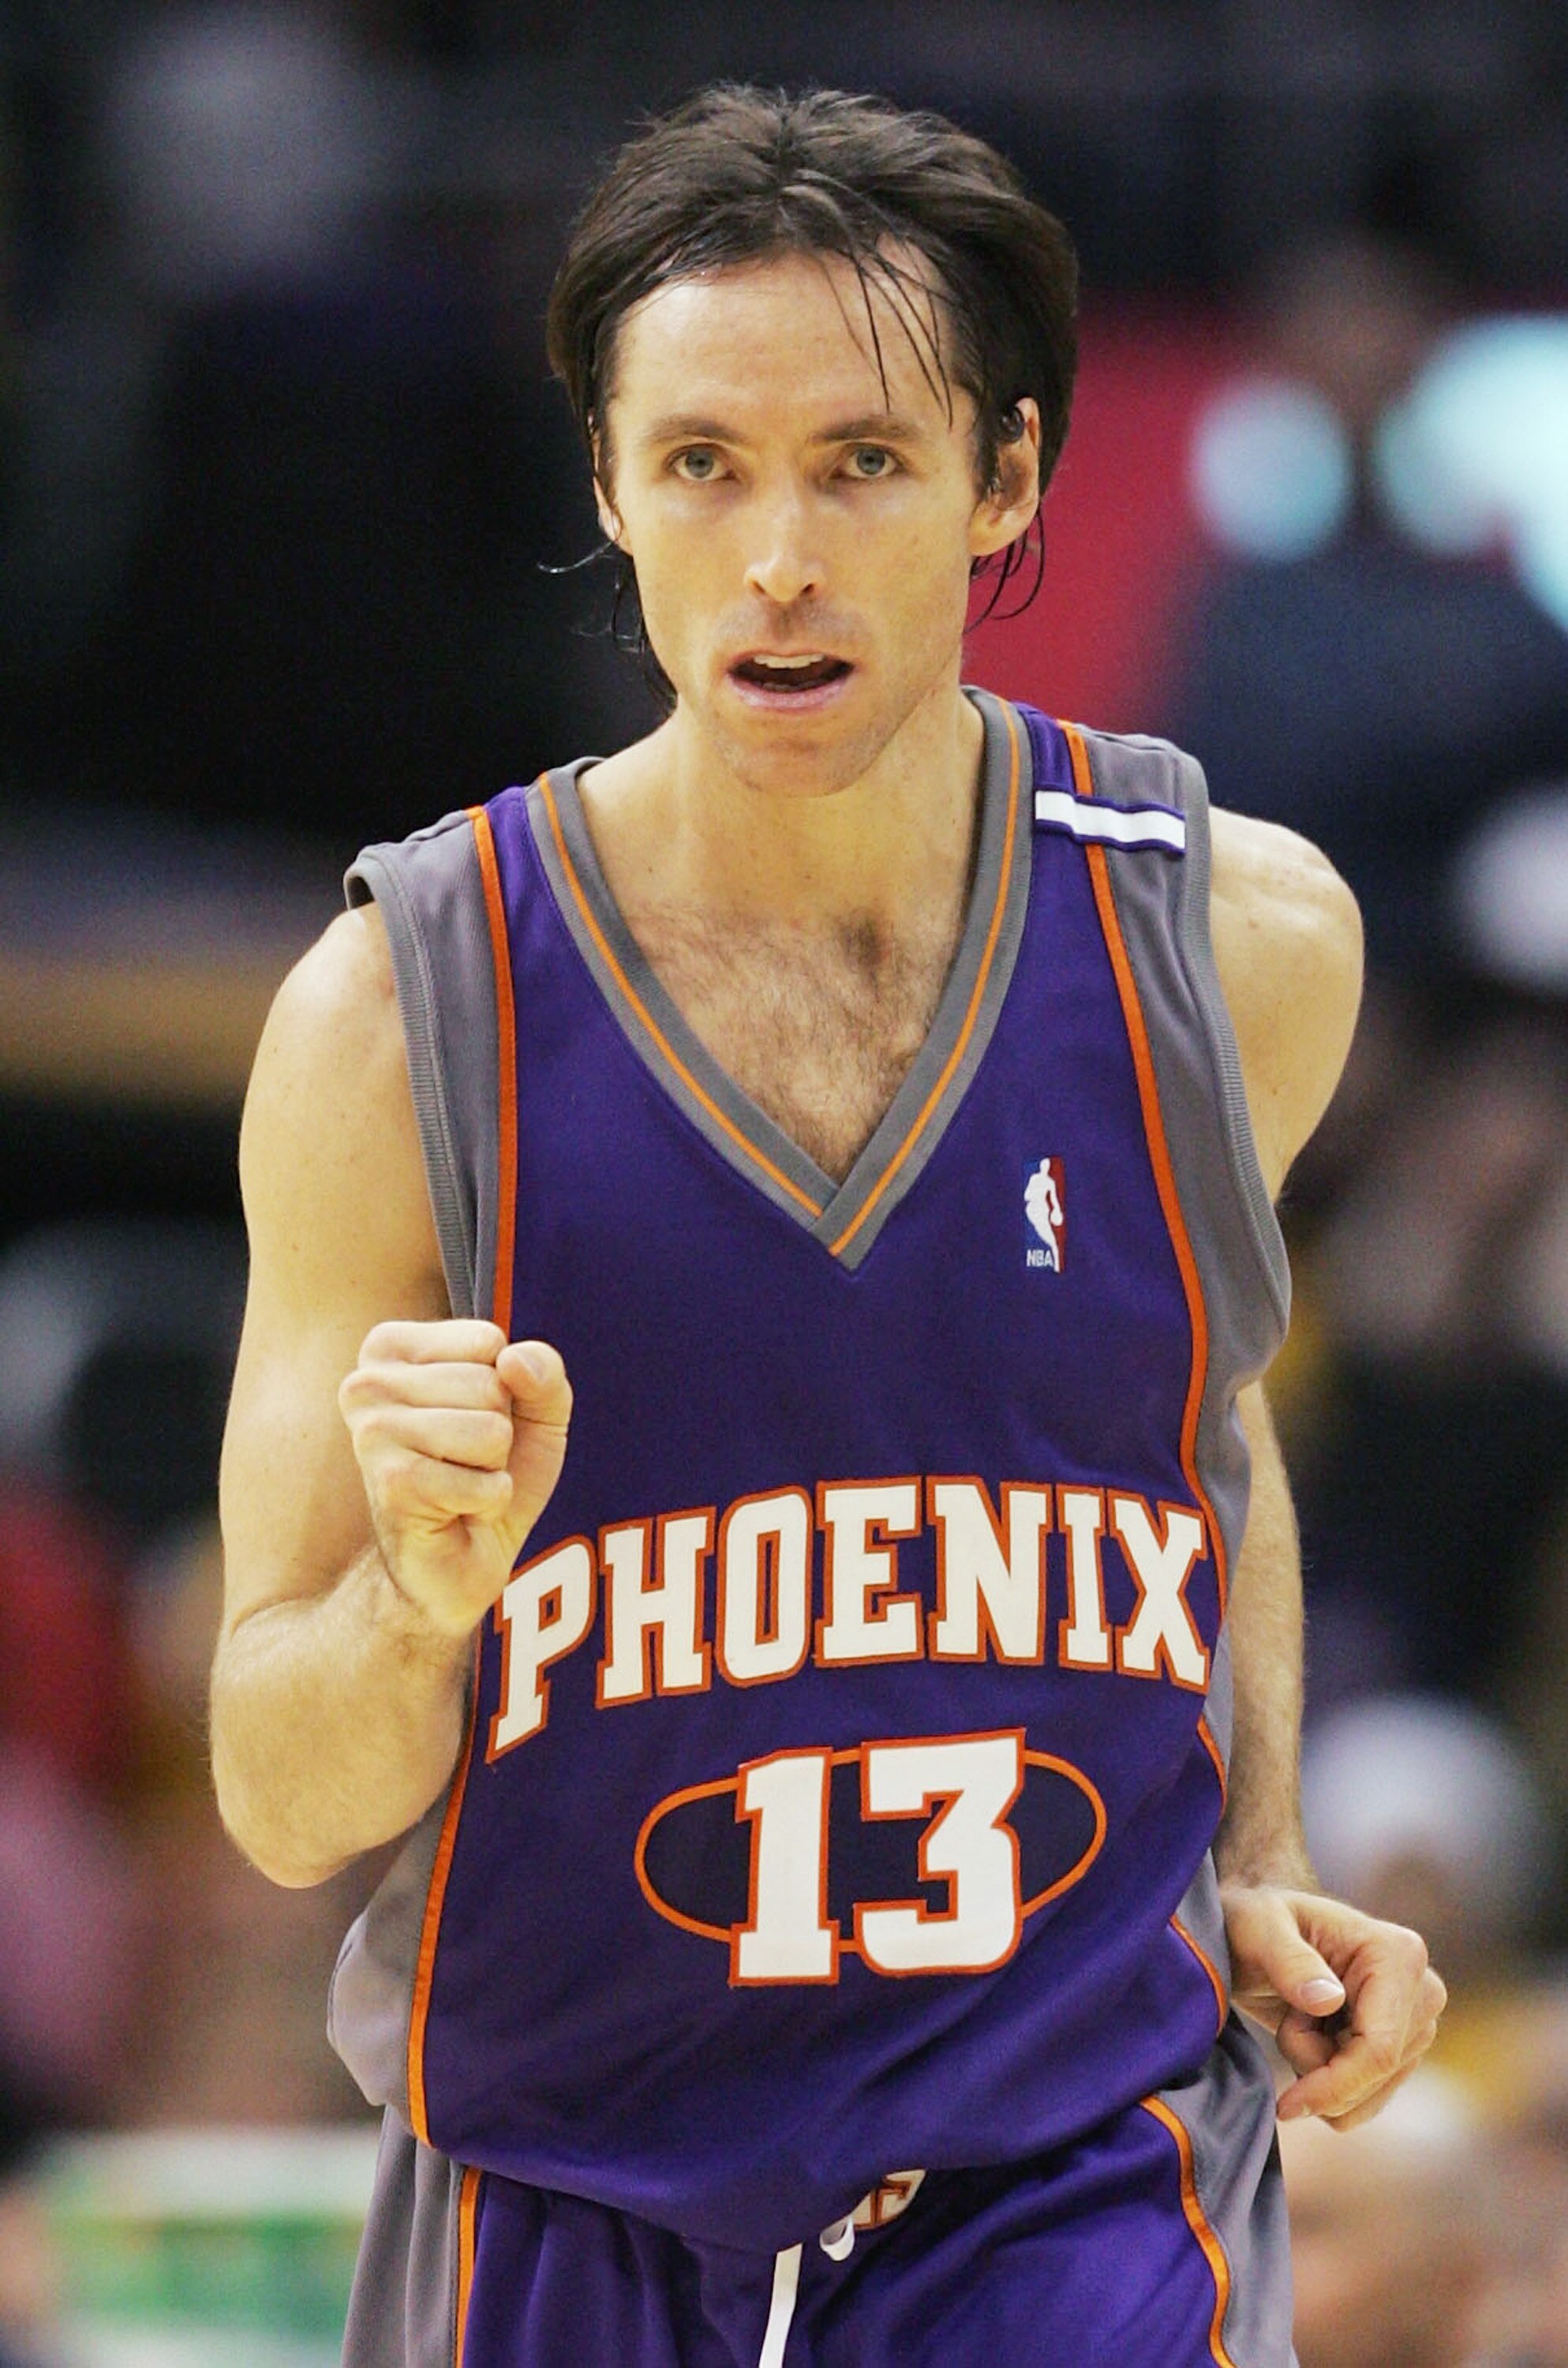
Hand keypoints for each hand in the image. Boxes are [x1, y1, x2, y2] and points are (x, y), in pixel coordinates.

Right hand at [338, 1319, 572, 1638]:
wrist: (456, 1561)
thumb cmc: (488, 1472)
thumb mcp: (536, 1410)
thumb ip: (544, 1372)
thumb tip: (514, 1360)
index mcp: (389, 1349)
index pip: (488, 1341)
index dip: (506, 1389)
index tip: (471, 1419)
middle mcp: (366, 1383)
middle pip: (490, 1385)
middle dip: (500, 1432)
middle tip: (465, 1462)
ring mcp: (373, 1433)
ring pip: (490, 1430)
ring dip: (493, 1469)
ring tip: (460, 1483)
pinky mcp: (391, 1483)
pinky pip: (485, 1481)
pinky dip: (489, 1502)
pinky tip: (456, 1512)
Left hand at [1220, 1882, 1446, 2130]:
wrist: (1259, 1935)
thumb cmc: (1255, 1922)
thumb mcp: (1258, 1930)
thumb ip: (1288, 1961)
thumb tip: (1329, 2001)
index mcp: (1398, 1955)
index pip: (1379, 2049)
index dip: (1335, 2085)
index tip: (1286, 2106)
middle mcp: (1423, 1991)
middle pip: (1375, 2076)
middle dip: (1316, 2067)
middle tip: (1286, 2017)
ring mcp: (1418, 2023)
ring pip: (1369, 2093)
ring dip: (1318, 2072)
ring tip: (1298, 2018)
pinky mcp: (1404, 2048)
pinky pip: (1367, 2099)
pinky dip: (1329, 2085)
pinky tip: (1312, 2038)